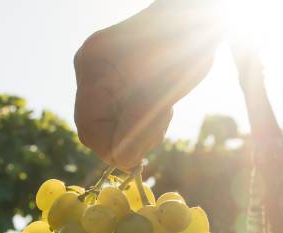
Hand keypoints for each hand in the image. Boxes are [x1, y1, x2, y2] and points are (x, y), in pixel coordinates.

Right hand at [74, 0, 223, 169]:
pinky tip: (160, 102)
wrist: (194, 19)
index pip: (90, 132)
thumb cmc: (181, 47)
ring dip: (141, 128)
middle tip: (162, 119)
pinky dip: (141, 118)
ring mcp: (99, 75)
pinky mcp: (113, 80)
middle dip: (131, 137)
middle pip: (99, 131)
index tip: (144, 153)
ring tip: (164, 106)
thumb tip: (123, 163)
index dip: (115, 151)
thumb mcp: (161, 91)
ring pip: (112, 126)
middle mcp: (89, 71)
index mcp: (93, 69)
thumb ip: (138, 127)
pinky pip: (121, 114)